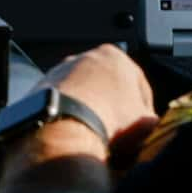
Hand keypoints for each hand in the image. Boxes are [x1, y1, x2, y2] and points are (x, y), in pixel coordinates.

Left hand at [36, 43, 158, 165]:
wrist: (64, 128)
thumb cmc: (108, 118)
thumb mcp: (146, 123)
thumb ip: (153, 120)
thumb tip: (151, 127)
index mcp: (114, 55)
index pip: (138, 84)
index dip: (144, 110)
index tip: (142, 127)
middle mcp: (82, 57)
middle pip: (107, 87)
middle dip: (114, 109)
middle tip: (119, 134)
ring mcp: (57, 72)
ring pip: (82, 96)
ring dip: (90, 113)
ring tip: (96, 137)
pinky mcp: (38, 89)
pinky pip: (61, 105)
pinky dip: (69, 118)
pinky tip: (74, 135)